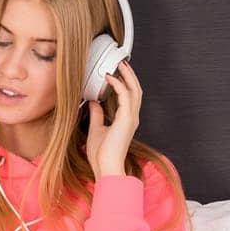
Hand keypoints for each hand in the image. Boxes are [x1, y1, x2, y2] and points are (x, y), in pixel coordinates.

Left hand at [85, 59, 141, 178]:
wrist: (106, 167)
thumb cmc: (101, 155)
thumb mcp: (96, 129)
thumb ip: (96, 114)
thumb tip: (93, 102)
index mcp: (127, 121)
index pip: (130, 97)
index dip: (126, 83)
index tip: (117, 73)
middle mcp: (132, 118)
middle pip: (136, 90)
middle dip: (130, 76)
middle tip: (122, 63)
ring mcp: (131, 118)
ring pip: (134, 90)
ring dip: (127, 76)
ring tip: (118, 65)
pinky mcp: (127, 119)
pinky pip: (124, 96)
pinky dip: (118, 84)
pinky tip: (109, 77)